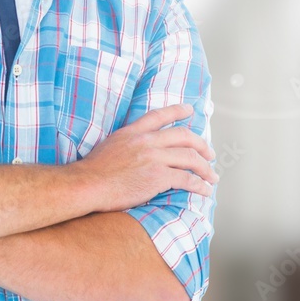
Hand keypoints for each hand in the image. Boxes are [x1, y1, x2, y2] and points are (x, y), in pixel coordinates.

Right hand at [76, 103, 218, 212]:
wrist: (88, 184)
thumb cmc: (94, 170)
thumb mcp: (111, 144)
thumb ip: (128, 142)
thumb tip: (138, 150)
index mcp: (134, 131)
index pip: (160, 115)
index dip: (178, 111)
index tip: (190, 110)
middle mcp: (147, 141)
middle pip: (183, 136)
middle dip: (202, 145)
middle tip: (210, 153)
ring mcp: (153, 157)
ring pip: (190, 158)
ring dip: (205, 168)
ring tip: (212, 176)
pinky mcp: (157, 176)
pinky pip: (186, 179)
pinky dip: (199, 185)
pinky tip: (204, 190)